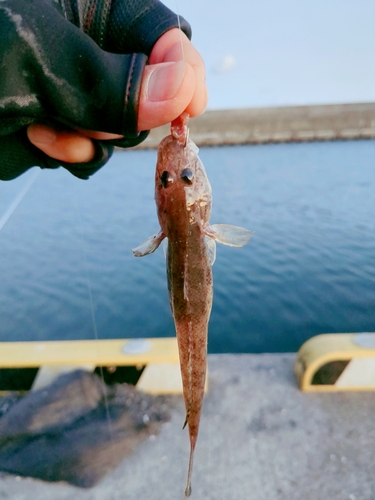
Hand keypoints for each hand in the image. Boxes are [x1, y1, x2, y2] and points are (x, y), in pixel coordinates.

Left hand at [27, 29, 206, 163]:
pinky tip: (42, 140)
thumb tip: (182, 93)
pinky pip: (98, 147)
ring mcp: (80, 88)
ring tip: (47, 126)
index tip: (192, 107)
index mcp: (89, 7)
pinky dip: (79, 154)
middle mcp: (91, 46)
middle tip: (93, 118)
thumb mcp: (38, 63)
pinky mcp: (66, 121)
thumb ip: (112, 84)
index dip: (183, 67)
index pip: (160, 31)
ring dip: (96, 138)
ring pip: (124, 125)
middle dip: (127, 113)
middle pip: (149, 86)